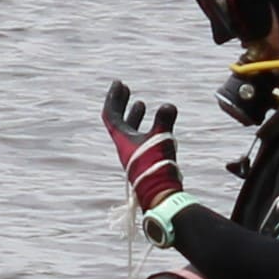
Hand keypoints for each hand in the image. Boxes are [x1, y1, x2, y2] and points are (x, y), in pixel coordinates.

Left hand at [101, 81, 182, 211]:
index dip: (113, 98)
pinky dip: (147, 128)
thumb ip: (164, 121)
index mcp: (122, 140)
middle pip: (118, 121)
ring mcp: (134, 155)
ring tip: (140, 104)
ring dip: (134, 117)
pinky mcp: (145, 162)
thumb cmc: (157, 166)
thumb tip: (168, 105)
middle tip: (125, 89)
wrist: (160, 195)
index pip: (110, 115)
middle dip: (121, 104)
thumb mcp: (161, 139)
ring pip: (130, 131)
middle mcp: (125, 147)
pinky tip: (158, 126)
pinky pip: (141, 140)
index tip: (119, 84)